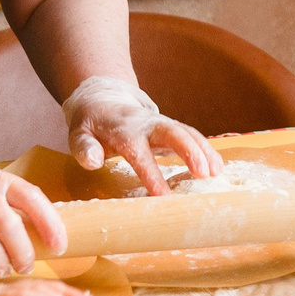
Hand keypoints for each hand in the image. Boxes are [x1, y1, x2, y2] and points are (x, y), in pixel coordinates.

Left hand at [63, 76, 220, 197]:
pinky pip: (191, 135)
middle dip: (190, 150)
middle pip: (172, 132)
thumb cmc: (91, 124)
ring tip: (216, 172)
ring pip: (186, 132)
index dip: (150, 173)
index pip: (138, 151)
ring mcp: (160, 124)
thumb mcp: (78, 134)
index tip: (162, 196)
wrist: (102, 100)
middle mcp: (146, 123)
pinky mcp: (170, 128)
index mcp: (122, 129)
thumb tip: (93, 161)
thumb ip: (84, 148)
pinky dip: (205, 149)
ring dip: (203, 150)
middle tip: (204, 173)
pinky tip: (217, 167)